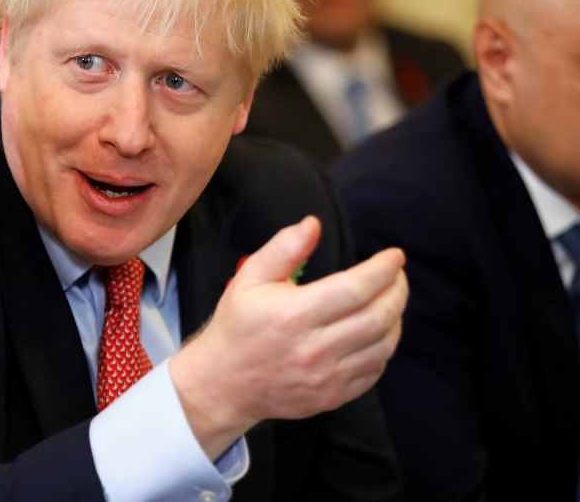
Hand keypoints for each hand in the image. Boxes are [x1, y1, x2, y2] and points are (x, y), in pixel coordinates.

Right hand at [169, 216, 407, 459]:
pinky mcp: (332, 397)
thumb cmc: (237, 324)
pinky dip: (383, 348)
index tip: (395, 256)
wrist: (224, 383)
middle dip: (398, 290)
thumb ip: (283, 248)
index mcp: (294, 314)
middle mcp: (314, 348)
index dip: (383, 269)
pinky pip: (374, 372)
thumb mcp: (250, 277)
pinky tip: (377, 332)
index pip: (356, 288)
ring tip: (391, 300)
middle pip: (378, 317)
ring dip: (396, 319)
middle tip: (398, 275)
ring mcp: (326, 377)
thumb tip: (314, 224)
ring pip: (383, 346)